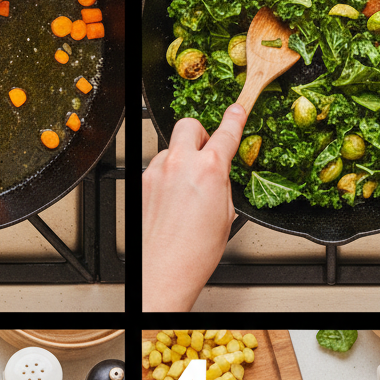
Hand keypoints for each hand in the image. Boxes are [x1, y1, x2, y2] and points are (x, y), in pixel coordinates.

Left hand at [142, 101, 246, 309]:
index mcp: (210, 169)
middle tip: (206, 152)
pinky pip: (157, 168)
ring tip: (187, 189)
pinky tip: (173, 200)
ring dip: (181, 159)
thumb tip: (219, 173)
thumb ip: (222, 183)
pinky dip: (167, 177)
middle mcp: (180, 164)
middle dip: (200, 134)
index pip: (227, 132)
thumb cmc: (195, 252)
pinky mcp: (142, 184)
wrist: (163, 270)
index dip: (235, 118)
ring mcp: (157, 172)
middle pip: (189, 125)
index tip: (237, 109)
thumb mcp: (225, 214)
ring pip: (171, 148)